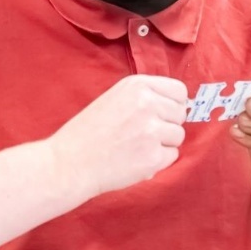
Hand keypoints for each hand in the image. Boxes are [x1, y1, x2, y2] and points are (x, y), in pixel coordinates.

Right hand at [47, 75, 187, 197]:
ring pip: (178, 136)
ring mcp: (151, 131)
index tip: (162, 114)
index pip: (178, 91)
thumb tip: (178, 106)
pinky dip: (158, 161)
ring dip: (163, 144)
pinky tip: (135, 159)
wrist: (70, 163)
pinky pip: (172, 156)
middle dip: (168, 125)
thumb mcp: (114, 98)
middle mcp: (147, 104)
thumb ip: (144, 97)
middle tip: (143, 134)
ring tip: (136, 147)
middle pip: (181, 114)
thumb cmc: (88, 133)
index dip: (173, 104)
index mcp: (137, 86)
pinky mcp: (153, 156)